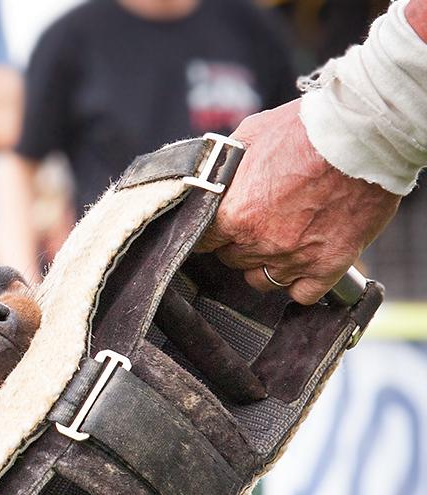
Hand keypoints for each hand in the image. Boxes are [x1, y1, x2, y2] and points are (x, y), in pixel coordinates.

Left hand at [196, 99, 400, 303]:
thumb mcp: (250, 135)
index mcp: (235, 214)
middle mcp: (260, 242)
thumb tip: (212, 176)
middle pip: (233, 260)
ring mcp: (295, 257)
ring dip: (266, 265)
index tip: (217, 229)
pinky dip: (299, 284)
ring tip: (279, 243)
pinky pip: (302, 294)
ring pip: (262, 280)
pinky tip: (302, 266)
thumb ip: (226, 165)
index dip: (209, 234)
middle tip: (256, 225)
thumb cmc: (306, 130)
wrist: (362, 137)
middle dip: (239, 244)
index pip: (203, 241)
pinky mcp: (328, 265)